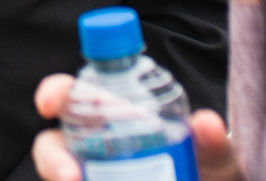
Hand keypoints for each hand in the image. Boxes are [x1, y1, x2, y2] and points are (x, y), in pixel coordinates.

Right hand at [29, 76, 247, 180]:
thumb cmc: (208, 171)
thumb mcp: (216, 159)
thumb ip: (214, 143)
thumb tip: (207, 123)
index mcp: (116, 115)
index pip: (74, 94)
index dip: (54, 93)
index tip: (48, 103)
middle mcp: (95, 146)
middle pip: (54, 144)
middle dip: (53, 158)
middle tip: (71, 177)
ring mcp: (95, 175)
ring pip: (61, 174)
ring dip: (60, 177)